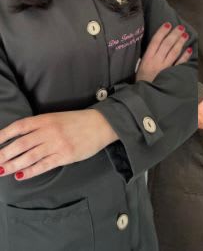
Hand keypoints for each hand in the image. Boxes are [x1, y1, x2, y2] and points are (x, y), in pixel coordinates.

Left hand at [0, 110, 117, 180]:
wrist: (102, 124)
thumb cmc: (77, 121)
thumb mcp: (56, 118)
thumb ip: (39, 127)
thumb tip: (18, 140)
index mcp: (46, 119)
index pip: (19, 127)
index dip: (3, 135)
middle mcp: (49, 131)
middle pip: (20, 144)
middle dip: (3, 154)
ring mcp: (57, 144)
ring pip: (29, 156)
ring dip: (13, 165)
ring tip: (1, 171)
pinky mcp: (65, 155)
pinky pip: (44, 165)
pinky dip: (30, 172)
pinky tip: (20, 176)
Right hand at [136, 22, 192, 82]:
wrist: (143, 96)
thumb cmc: (141, 81)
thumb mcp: (140, 67)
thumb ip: (148, 57)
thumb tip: (157, 44)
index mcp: (147, 59)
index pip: (155, 42)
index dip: (162, 32)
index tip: (168, 24)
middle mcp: (156, 62)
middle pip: (167, 44)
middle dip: (174, 34)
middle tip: (180, 27)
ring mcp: (165, 68)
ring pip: (174, 52)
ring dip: (180, 42)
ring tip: (186, 34)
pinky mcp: (171, 75)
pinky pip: (179, 64)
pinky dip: (185, 56)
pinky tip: (189, 49)